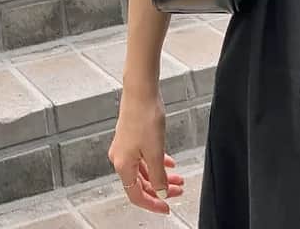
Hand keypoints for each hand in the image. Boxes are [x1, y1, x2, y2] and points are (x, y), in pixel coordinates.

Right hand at [107, 87, 184, 213]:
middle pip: (141, 183)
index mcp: (123, 165)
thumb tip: (161, 192)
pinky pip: (145, 157)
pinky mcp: (132, 137)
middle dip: (161, 188)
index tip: (167, 207)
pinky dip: (157, 162)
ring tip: (179, 178)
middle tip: (178, 191)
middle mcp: (121, 158)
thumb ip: (158, 175)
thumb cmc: (145, 117)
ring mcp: (126, 148)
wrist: (141, 92)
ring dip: (161, 175)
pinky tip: (169, 162)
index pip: (136, 195)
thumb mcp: (155, 151)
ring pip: (145, 169)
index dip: (152, 203)